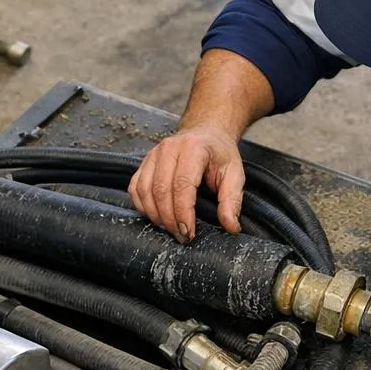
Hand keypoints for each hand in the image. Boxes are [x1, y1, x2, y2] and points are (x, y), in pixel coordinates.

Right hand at [128, 126, 244, 241]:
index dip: (183, 213)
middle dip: (169, 219)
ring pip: (144, 190)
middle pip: (161, 190)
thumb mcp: (234, 174)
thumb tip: (231, 227)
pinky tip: (156, 216)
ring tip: (170, 228)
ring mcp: (153, 154)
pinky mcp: (144, 162)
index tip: (189, 233)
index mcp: (193, 148)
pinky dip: (142, 206)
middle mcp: (169, 148)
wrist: (206, 133)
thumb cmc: (220, 154)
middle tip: (181, 236)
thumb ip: (232, 200)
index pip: (182, 185)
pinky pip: (135, 188)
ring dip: (155, 215)